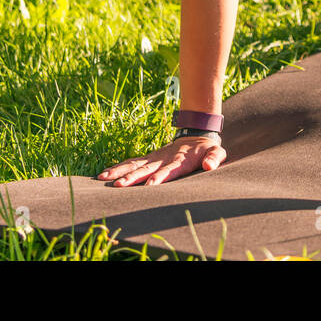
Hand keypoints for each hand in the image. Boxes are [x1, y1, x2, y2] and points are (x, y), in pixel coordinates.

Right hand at [96, 135, 225, 186]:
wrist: (196, 135)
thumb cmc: (206, 149)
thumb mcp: (217, 152)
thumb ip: (215, 158)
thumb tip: (209, 165)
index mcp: (181, 160)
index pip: (170, 170)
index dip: (160, 177)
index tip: (149, 185)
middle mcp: (164, 159)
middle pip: (147, 168)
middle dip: (133, 177)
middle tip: (119, 186)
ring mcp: (154, 158)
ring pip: (135, 164)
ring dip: (120, 172)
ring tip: (104, 179)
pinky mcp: (149, 159)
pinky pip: (131, 163)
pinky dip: (118, 168)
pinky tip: (103, 175)